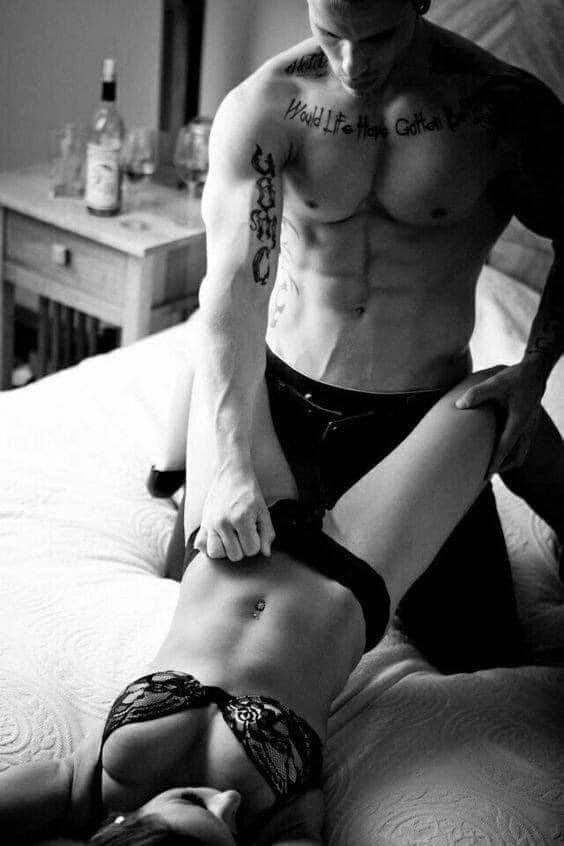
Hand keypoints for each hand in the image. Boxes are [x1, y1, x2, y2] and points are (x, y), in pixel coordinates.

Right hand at [194, 461, 274, 560]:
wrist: (231, 475)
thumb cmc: (250, 493)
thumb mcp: (264, 511)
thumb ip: (267, 534)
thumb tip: (266, 554)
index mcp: (240, 518)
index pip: (251, 550)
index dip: (256, 543)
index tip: (255, 531)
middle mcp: (223, 522)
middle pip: (234, 555)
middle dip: (243, 547)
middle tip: (244, 532)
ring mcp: (210, 523)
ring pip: (216, 554)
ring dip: (226, 550)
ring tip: (232, 538)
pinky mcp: (202, 523)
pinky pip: (200, 546)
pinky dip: (208, 546)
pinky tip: (219, 538)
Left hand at [455, 359, 545, 474]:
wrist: (535, 372)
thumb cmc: (515, 378)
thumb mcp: (495, 383)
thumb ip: (476, 394)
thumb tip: (459, 405)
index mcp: (518, 422)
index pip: (505, 448)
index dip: (495, 463)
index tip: (485, 476)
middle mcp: (527, 429)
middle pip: (516, 458)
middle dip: (502, 468)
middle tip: (486, 475)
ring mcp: (531, 428)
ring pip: (521, 453)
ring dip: (508, 461)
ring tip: (491, 466)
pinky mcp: (530, 425)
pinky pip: (522, 445)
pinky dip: (512, 452)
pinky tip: (499, 448)